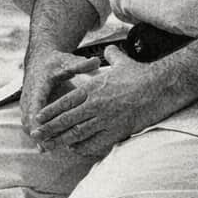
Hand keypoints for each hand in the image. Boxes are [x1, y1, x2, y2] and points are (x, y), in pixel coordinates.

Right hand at [19, 48, 100, 139]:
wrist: (40, 60)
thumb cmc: (56, 62)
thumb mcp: (67, 62)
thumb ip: (81, 64)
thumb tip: (96, 62)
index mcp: (38, 85)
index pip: (35, 104)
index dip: (38, 118)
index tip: (43, 130)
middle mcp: (29, 95)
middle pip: (28, 118)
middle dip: (36, 132)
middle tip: (46, 146)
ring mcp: (26, 103)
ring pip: (27, 123)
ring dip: (35, 134)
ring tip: (46, 148)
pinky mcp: (28, 108)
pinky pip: (29, 123)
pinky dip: (36, 132)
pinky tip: (46, 144)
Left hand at [28, 46, 163, 157]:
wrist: (160, 88)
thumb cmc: (141, 75)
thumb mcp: (122, 62)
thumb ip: (112, 55)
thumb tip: (110, 49)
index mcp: (93, 88)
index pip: (65, 102)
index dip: (50, 111)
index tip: (38, 117)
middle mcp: (96, 104)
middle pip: (67, 119)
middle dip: (50, 128)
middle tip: (36, 134)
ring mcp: (106, 119)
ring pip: (78, 133)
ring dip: (62, 140)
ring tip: (50, 145)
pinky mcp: (117, 131)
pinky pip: (95, 142)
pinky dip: (83, 146)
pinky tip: (75, 149)